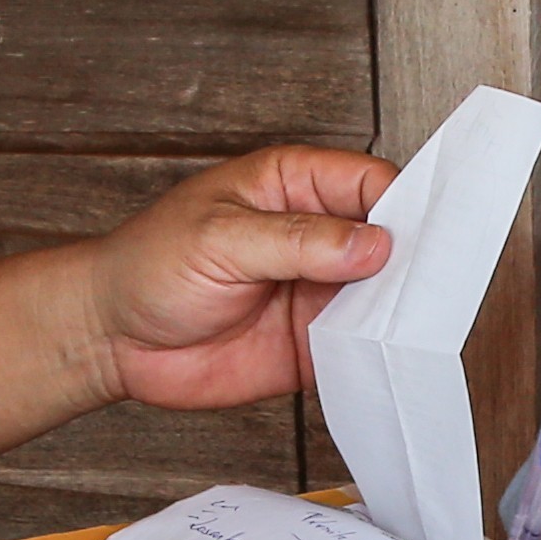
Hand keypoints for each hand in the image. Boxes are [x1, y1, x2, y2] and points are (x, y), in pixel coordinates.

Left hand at [80, 146, 396, 410]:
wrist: (111, 339)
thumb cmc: (148, 265)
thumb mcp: (219, 238)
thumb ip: (296, 240)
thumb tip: (372, 243)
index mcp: (294, 185)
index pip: (371, 182)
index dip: (405, 205)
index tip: (424, 235)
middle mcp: (315, 235)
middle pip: (390, 240)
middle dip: (412, 261)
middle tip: (430, 285)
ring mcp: (316, 290)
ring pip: (384, 296)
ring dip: (399, 311)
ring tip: (410, 325)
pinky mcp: (312, 343)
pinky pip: (359, 347)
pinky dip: (375, 353)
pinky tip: (381, 357)